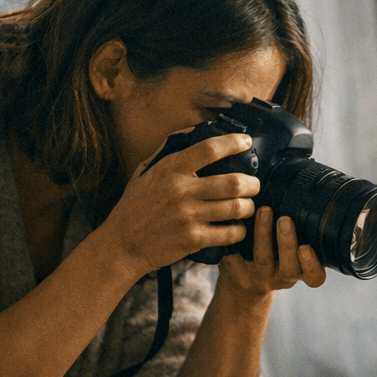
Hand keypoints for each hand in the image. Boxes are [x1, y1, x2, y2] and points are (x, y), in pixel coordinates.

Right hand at [98, 132, 261, 276]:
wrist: (122, 245)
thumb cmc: (134, 207)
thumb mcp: (145, 173)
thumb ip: (169, 152)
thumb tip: (193, 131)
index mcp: (170, 170)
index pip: (209, 149)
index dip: (233, 143)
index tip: (246, 142)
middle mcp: (181, 191)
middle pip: (233, 182)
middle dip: (252, 183)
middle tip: (253, 185)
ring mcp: (188, 216)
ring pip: (236, 208)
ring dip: (248, 207)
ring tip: (246, 206)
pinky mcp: (193, 239)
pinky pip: (230, 233)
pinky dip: (239, 230)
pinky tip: (237, 227)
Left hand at [218, 206, 327, 295]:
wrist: (245, 286)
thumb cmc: (276, 258)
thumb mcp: (291, 252)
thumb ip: (302, 234)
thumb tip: (309, 194)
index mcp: (301, 272)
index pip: (314, 276)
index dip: (312, 265)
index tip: (305, 247)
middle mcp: (283, 277)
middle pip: (289, 267)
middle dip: (287, 242)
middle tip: (285, 219)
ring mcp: (260, 278)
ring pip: (263, 258)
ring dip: (263, 233)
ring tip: (263, 210)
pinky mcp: (238, 276)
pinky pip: (235, 259)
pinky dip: (235, 240)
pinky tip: (234, 220)